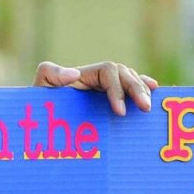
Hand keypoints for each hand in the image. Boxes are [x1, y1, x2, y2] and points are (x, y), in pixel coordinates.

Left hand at [34, 60, 157, 115]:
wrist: (39, 122)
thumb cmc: (38, 105)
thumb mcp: (40, 87)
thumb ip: (51, 74)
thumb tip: (74, 74)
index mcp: (85, 75)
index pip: (109, 71)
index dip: (118, 88)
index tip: (120, 111)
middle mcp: (98, 79)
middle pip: (125, 74)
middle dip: (137, 90)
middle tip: (145, 109)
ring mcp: (105, 90)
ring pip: (130, 81)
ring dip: (142, 91)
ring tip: (148, 108)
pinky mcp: (109, 103)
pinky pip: (130, 90)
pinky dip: (143, 87)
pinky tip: (155, 89)